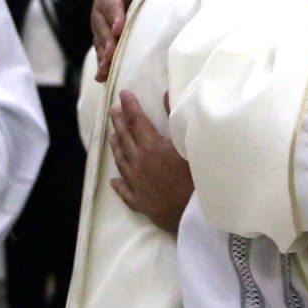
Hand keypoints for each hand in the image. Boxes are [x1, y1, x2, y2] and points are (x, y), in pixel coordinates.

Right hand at [91, 0, 147, 81]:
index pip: (111, 4)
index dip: (115, 16)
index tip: (119, 29)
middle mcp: (100, 11)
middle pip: (102, 27)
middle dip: (107, 41)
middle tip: (111, 53)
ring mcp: (99, 27)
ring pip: (99, 42)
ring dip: (102, 56)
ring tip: (105, 70)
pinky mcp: (101, 40)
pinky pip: (100, 52)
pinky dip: (101, 64)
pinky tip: (102, 77)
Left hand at [108, 90, 191, 234]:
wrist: (194, 213)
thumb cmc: (196, 176)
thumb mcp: (188, 143)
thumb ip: (175, 117)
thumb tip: (166, 94)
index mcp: (152, 147)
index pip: (137, 121)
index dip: (130, 106)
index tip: (123, 94)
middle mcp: (139, 163)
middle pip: (125, 138)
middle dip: (119, 122)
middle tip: (112, 110)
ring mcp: (137, 183)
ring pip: (122, 161)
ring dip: (116, 147)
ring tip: (111, 136)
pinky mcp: (140, 202)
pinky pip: (124, 191)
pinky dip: (118, 184)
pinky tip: (114, 181)